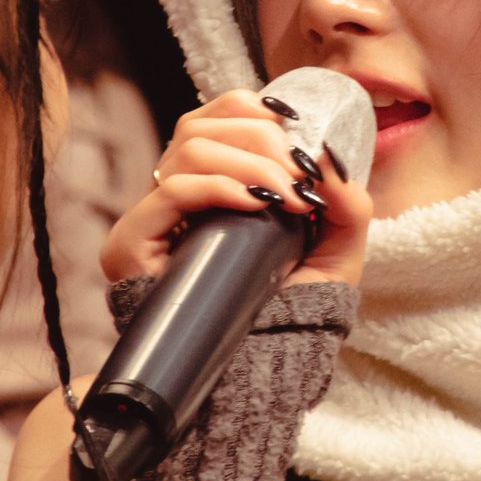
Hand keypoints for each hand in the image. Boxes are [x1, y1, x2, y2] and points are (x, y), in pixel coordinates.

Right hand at [100, 90, 371, 288]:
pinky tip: (253, 203)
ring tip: (284, 198)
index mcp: (212, 180)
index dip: (257, 111)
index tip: (299, 136)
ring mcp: (151, 219)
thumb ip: (347, 204)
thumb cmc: (292, 308)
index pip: (218, 114)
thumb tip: (331, 161)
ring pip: (189, 148)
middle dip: (263, 141)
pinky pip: (171, 191)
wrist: (261, 369)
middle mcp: (175, 192)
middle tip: (300, 179)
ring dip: (249, 164)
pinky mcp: (133, 246)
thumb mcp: (336, 251)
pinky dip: (218, 186)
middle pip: (204, 125)